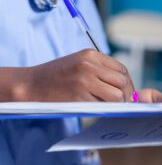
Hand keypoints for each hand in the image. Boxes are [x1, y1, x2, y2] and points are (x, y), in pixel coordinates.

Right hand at [15, 49, 134, 101]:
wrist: (30, 84)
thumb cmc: (56, 76)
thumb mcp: (80, 63)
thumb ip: (100, 70)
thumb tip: (124, 87)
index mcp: (91, 55)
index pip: (121, 69)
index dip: (128, 83)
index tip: (128, 93)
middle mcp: (89, 65)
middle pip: (122, 82)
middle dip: (127, 95)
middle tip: (125, 103)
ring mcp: (84, 80)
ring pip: (117, 95)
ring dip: (118, 103)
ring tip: (112, 107)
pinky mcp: (79, 96)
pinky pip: (103, 105)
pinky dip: (106, 109)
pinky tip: (100, 109)